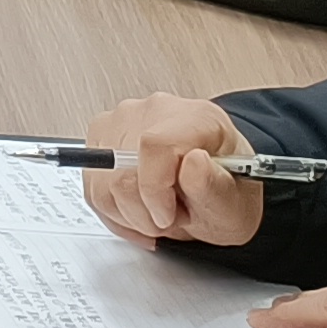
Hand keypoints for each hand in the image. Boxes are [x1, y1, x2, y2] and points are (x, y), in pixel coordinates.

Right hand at [77, 98, 269, 250]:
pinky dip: (115, 212)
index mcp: (196, 118)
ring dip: (129, 214)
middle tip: (171, 216)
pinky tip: (140, 212)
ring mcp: (122, 121)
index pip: (154, 145)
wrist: (212, 190)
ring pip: (102, 183)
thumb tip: (194, 163)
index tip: (167, 216)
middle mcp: (156, 111)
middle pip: (122, 168)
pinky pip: (93, 189)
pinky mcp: (100, 138)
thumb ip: (215, 187)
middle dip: (144, 210)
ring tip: (158, 212)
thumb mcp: (233, 206)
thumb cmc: (224, 193)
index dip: (154, 190)